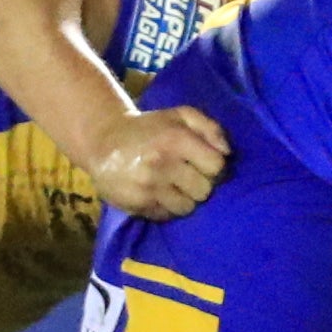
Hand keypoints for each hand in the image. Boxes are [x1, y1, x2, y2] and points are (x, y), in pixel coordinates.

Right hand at [83, 103, 233, 220]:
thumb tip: (228, 153)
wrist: (103, 142)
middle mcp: (162, 164)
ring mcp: (149, 187)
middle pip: (205, 190)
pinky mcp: (138, 204)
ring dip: (185, 198)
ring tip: (174, 186)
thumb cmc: (149, 128)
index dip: (215, 167)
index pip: (216, 166)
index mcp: (175, 139)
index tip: (206, 164)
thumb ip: (210, 128)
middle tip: (189, 176)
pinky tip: (159, 193)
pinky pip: (167, 215)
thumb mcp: (180, 115)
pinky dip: (168, 207)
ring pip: (188, 207)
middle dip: (201, 184)